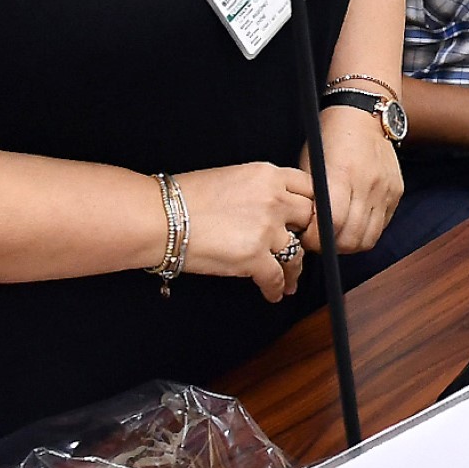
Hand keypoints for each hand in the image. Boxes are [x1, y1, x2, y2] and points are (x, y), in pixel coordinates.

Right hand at [174, 163, 315, 301]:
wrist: (158, 218)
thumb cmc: (183, 198)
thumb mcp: (231, 178)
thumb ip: (259, 190)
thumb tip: (271, 207)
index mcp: (268, 174)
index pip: (308, 188)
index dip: (309, 205)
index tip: (306, 219)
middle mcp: (274, 199)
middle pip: (308, 219)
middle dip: (304, 235)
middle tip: (300, 247)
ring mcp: (266, 229)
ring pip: (296, 252)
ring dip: (294, 269)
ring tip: (290, 279)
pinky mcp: (254, 257)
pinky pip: (276, 277)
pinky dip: (276, 288)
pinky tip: (273, 293)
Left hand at [299, 105, 403, 254]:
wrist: (364, 114)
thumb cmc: (330, 136)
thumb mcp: (311, 164)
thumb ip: (311, 197)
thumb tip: (305, 228)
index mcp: (341, 174)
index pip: (331, 224)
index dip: (315, 238)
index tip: (306, 236)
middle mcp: (368, 184)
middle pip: (351, 237)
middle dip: (331, 245)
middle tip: (319, 238)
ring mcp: (385, 189)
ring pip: (368, 238)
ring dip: (349, 243)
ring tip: (336, 233)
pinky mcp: (396, 192)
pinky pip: (381, 225)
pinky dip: (366, 231)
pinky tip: (353, 222)